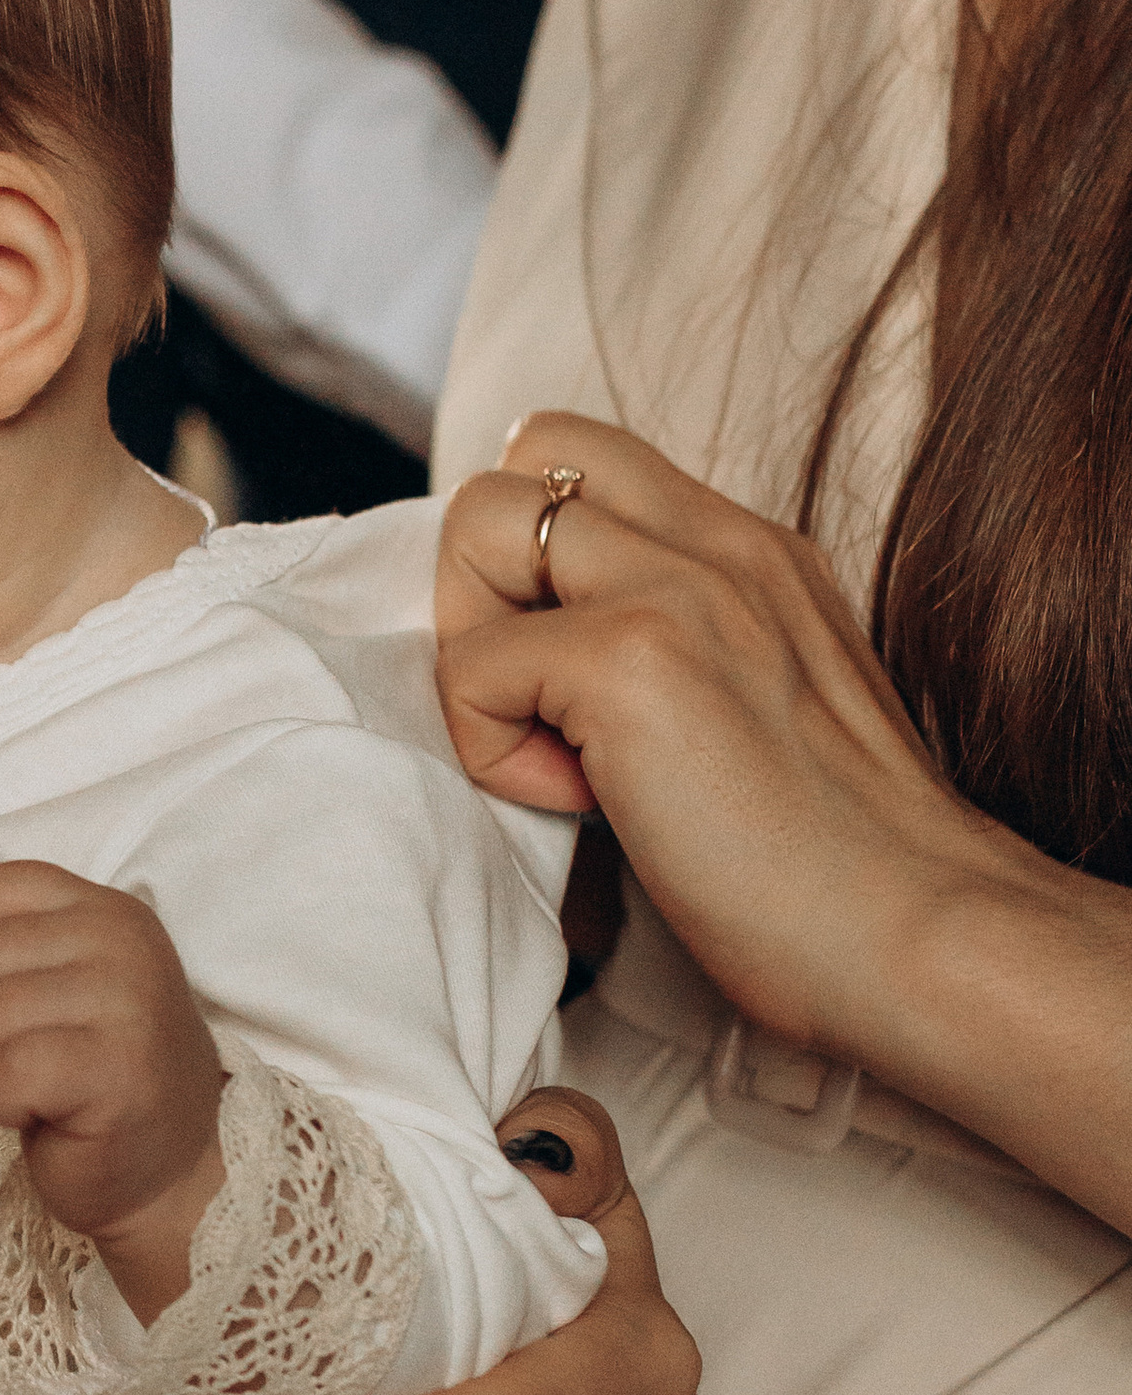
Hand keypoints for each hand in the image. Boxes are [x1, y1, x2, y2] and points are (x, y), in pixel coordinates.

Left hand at [0, 862, 226, 1320]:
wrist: (171, 1173)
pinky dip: (2, 1104)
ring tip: (36, 1088)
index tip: (2, 998)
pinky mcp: (116, 1072)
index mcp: (111, 912)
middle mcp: (126, 945)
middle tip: (23, 1060)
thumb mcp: (70, 981)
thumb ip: (19, 943)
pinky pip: (3, 1072)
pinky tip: (44, 1113)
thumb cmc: (100, 1078)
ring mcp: (128, 1005)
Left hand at [434, 410, 979, 1070]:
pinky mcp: (633, 660)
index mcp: (752, 552)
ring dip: (475, 641)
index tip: (569, 678)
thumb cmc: (838, 869)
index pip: (589, 461)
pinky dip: (489, 743)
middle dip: (484, 572)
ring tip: (554, 744)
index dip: (537, 558)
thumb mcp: (765, 705)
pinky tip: (580, 803)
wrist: (922, 937)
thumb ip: (684, 646)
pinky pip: (472, 662)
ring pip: (481, 521)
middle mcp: (721, 545)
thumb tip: (552, 670)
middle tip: (535, 695)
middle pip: (524, 456)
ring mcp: (680, 590)